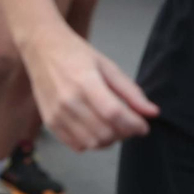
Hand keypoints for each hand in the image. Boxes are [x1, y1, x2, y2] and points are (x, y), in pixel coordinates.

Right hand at [22, 27, 158, 151]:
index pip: (114, 114)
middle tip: (127, 124)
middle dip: (124, 133)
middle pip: (105, 133)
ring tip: (111, 127)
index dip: (134, 124)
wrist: (40, 48)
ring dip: (109, 140)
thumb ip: (130, 91)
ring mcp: (56, 114)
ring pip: (92, 143)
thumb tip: (152, 113)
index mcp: (85, 82)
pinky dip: (90, 143)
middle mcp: (68, 101)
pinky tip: (94, 129)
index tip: (143, 125)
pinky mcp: (49, 122)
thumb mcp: (107, 66)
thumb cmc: (76, 54)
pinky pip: (76, 145)